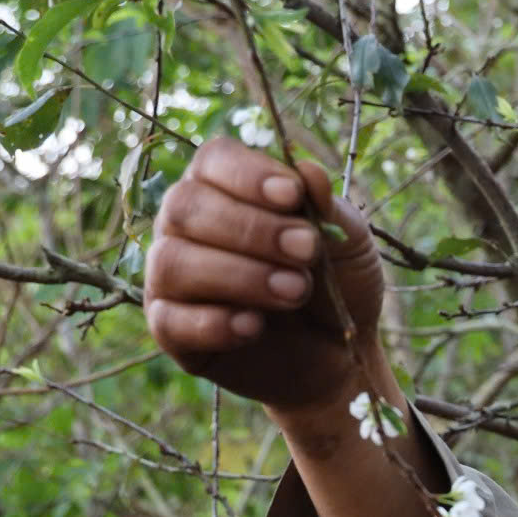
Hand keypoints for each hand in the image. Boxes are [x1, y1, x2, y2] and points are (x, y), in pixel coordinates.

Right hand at [145, 140, 385, 408]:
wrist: (340, 356)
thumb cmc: (338, 285)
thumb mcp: (348, 243)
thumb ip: (328, 208)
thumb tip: (306, 171)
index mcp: (223, 188)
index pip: (213, 160)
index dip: (247, 174)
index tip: (291, 195)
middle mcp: (185, 226)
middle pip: (185, 207)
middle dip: (251, 229)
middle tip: (307, 252)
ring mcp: (170, 278)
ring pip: (174, 261)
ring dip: (240, 275)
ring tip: (295, 292)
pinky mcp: (171, 330)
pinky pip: (169, 320)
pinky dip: (214, 322)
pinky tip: (255, 327)